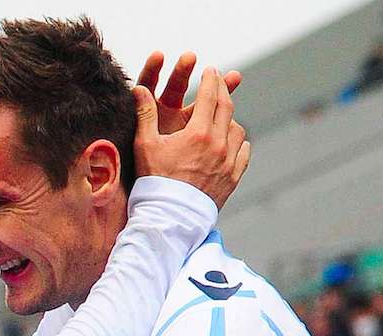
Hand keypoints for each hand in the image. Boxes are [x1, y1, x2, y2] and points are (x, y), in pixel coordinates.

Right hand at [133, 67, 249, 209]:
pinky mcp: (233, 177)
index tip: (209, 70)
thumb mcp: (145, 146)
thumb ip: (144, 114)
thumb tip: (138, 88)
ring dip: (230, 117)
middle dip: (222, 90)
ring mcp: (229, 161)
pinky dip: (239, 141)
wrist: (169, 217)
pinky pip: (244, 151)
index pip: (209, 95)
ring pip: (238, 129)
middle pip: (227, 107)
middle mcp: (219, 144)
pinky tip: (231, 140)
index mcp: (198, 133)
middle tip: (218, 81)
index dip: (210, 79)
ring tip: (222, 114)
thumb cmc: (154, 182)